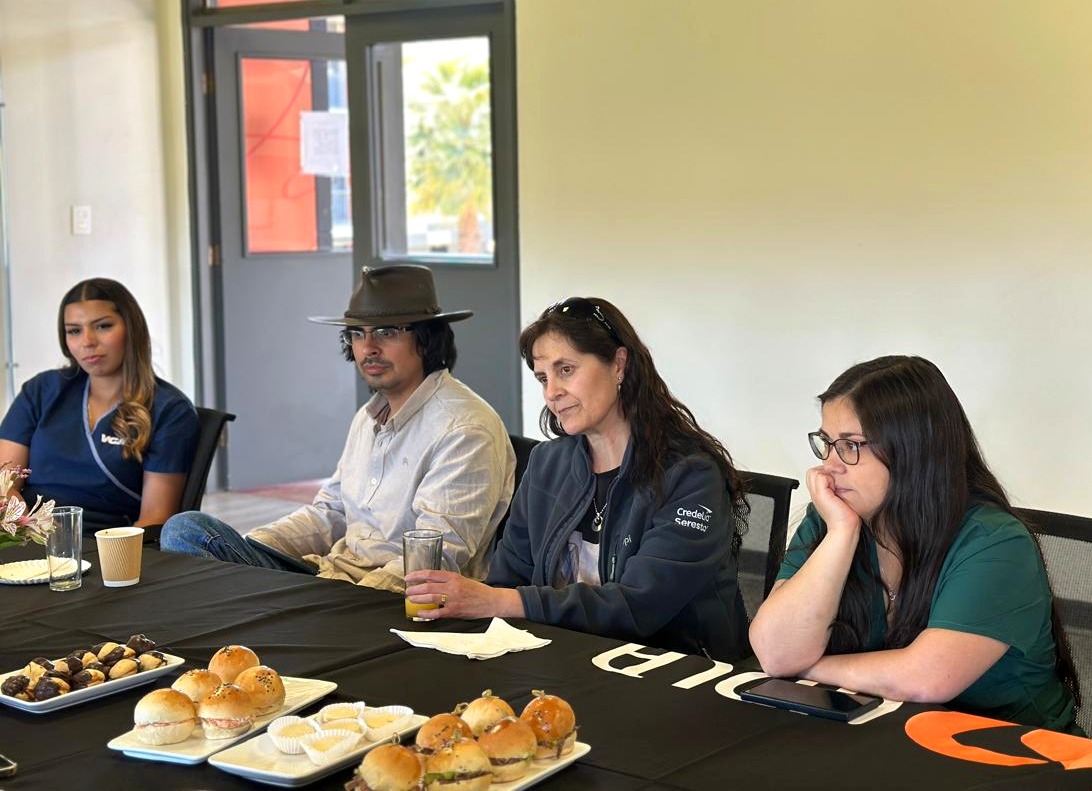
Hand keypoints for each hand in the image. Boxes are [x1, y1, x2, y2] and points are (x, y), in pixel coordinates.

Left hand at [404, 569, 519, 620]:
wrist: (491, 601)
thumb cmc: (478, 591)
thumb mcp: (463, 580)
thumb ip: (448, 581)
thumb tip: (431, 582)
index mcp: (454, 577)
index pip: (431, 574)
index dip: (417, 575)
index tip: (409, 577)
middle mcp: (452, 587)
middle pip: (428, 586)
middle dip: (414, 588)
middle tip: (407, 590)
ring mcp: (453, 600)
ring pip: (430, 598)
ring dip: (418, 598)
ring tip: (410, 599)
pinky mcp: (454, 611)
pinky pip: (437, 613)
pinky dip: (427, 614)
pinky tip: (420, 613)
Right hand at [805, 465, 860, 535]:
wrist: (844, 528)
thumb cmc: (846, 517)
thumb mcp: (841, 498)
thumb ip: (837, 489)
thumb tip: (841, 478)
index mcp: (819, 494)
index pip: (815, 475)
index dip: (825, 472)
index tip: (837, 476)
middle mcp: (815, 493)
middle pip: (812, 472)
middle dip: (825, 470)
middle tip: (837, 475)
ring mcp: (816, 494)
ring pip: (814, 472)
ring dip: (827, 472)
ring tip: (837, 482)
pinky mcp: (820, 494)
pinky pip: (820, 476)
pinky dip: (829, 477)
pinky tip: (837, 486)